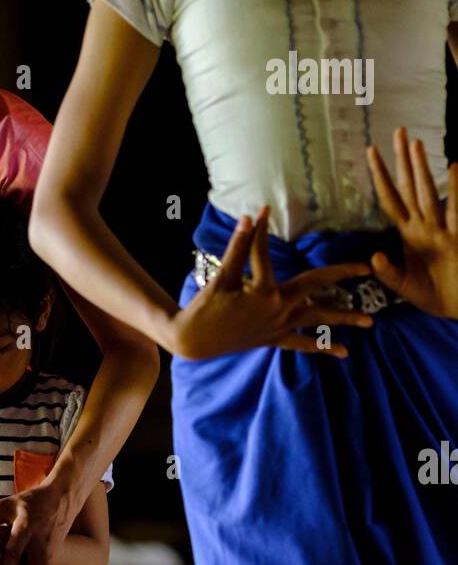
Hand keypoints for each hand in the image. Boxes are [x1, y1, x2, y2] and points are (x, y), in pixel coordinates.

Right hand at [167, 207, 375, 359]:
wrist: (195, 341)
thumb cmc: (205, 309)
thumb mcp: (221, 277)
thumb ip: (239, 248)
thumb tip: (250, 216)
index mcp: (264, 292)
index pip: (264, 254)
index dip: (259, 232)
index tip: (262, 212)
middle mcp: (278, 309)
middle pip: (316, 286)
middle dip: (342, 275)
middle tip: (367, 268)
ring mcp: (279, 326)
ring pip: (317, 320)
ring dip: (345, 319)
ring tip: (370, 321)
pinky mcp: (274, 338)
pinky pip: (304, 344)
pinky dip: (324, 347)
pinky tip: (345, 352)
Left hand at [366, 127, 457, 319]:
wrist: (455, 307)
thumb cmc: (429, 294)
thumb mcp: (402, 286)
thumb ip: (388, 272)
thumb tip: (375, 256)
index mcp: (407, 233)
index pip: (391, 199)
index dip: (380, 177)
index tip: (371, 150)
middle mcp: (423, 225)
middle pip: (410, 187)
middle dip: (403, 160)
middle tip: (398, 130)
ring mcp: (440, 229)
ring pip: (428, 194)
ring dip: (421, 170)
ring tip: (415, 144)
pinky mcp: (456, 239)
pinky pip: (456, 212)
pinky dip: (455, 192)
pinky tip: (454, 169)